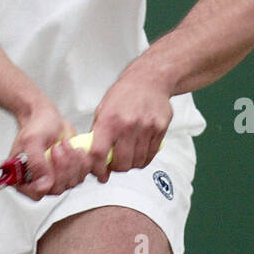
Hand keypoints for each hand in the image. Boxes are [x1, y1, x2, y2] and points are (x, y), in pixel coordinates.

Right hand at [9, 100, 85, 200]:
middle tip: (57, 147)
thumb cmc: (37, 126)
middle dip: (62, 165)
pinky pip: (82, 175)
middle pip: (57, 188)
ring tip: (64, 144)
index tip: (50, 166)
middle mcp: (39, 181)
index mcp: (23, 177)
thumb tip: (44, 183)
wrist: (47, 118)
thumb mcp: (32, 140)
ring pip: (71, 182)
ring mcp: (55, 178)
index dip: (46, 184)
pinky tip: (75, 148)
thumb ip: (36, 163)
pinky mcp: (69, 173)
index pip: (35, 193)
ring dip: (72, 160)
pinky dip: (82, 160)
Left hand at [88, 65, 173, 183]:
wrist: (149, 79)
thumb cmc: (124, 94)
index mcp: (109, 119)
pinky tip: (139, 152)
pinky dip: (144, 159)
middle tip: (114, 164)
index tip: (99, 173)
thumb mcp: (103, 109)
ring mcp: (146, 127)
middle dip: (116, 168)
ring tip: (127, 156)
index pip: (99, 152)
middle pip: (121, 163)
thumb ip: (98, 133)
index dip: (97, 168)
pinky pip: (151, 155)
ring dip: (131, 164)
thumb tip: (93, 157)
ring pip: (137, 162)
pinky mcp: (160, 129)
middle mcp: (128, 124)